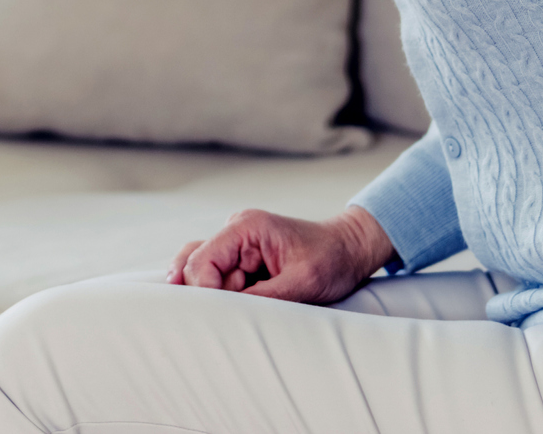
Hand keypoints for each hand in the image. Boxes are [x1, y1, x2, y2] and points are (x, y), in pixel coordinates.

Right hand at [167, 206, 396, 303]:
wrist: (350, 249)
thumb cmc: (332, 260)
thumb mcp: (302, 283)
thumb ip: (260, 298)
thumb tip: (224, 316)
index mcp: (246, 227)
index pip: (201, 262)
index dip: (205, 292)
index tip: (226, 315)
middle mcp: (234, 231)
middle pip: (193, 267)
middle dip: (210, 295)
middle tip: (242, 309)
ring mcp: (235, 244)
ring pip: (198, 272)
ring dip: (215, 296)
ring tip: (243, 306)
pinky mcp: (240, 258)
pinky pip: (215, 277)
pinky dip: (221, 296)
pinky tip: (233, 307)